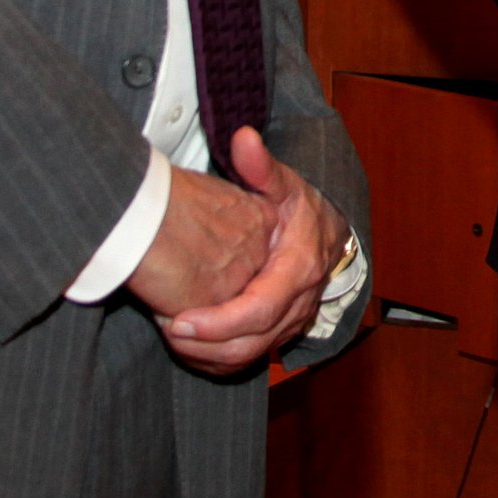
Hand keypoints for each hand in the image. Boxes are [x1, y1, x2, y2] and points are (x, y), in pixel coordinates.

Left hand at [154, 128, 352, 374]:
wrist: (331, 227)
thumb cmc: (300, 205)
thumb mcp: (283, 182)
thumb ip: (260, 165)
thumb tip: (243, 139)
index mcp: (300, 267)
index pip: (259, 308)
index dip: (218, 322)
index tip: (177, 319)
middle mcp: (301, 302)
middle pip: (253, 341)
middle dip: (206, 345)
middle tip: (165, 330)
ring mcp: (293, 321)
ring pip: (251, 356)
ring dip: (208, 356)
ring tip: (172, 338)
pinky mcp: (283, 332)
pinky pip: (250, 357)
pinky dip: (218, 359)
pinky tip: (190, 345)